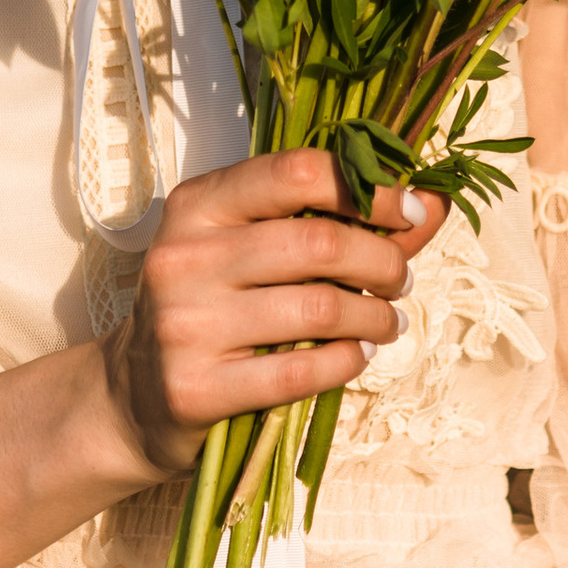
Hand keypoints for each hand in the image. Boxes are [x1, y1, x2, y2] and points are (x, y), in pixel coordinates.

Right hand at [106, 148, 445, 479]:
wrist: (133, 395)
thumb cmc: (211, 308)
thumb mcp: (254, 249)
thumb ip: (339, 223)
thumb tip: (434, 204)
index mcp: (197, 205)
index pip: (296, 172)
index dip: (368, 189)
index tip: (408, 210)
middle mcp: (183, 257)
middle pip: (317, 243)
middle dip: (382, 262)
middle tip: (400, 280)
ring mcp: (184, 325)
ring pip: (318, 309)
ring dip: (375, 317)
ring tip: (387, 322)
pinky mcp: (196, 388)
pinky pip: (301, 373)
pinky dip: (348, 363)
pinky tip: (357, 357)